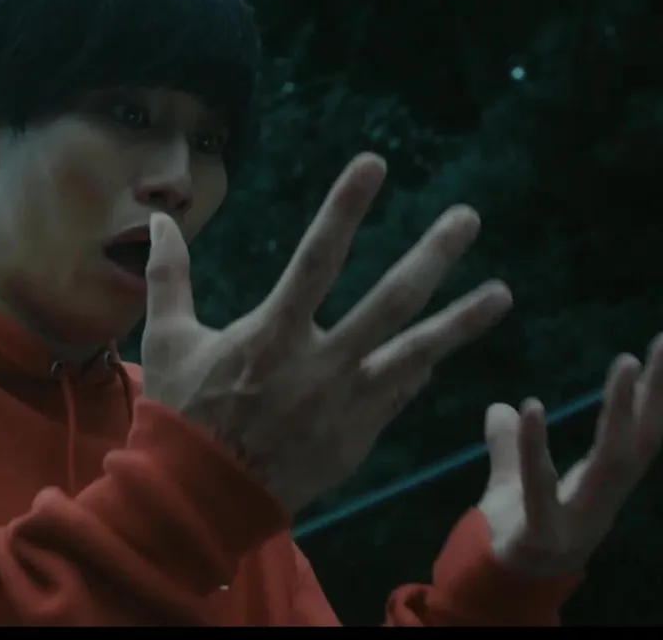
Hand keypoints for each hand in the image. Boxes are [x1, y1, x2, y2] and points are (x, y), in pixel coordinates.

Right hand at [141, 153, 513, 517]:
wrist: (197, 498)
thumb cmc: (180, 413)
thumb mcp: (168, 338)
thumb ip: (169, 275)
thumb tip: (161, 220)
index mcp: (272, 332)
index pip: (318, 256)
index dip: (345, 207)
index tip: (375, 164)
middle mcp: (318, 363)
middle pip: (390, 300)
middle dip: (432, 255)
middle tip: (468, 218)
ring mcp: (344, 403)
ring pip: (415, 353)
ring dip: (461, 322)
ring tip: (502, 294)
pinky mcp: (355, 437)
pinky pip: (397, 394)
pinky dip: (419, 369)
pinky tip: (441, 352)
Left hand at [479, 333, 662, 576]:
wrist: (493, 589)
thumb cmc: (514, 534)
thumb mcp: (511, 481)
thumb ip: (508, 446)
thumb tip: (499, 406)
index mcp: (598, 485)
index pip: (638, 433)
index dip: (655, 393)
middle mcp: (599, 500)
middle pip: (639, 443)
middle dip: (657, 394)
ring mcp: (575, 519)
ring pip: (609, 463)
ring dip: (620, 413)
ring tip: (626, 363)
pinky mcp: (540, 534)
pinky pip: (538, 488)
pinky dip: (535, 448)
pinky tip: (530, 407)